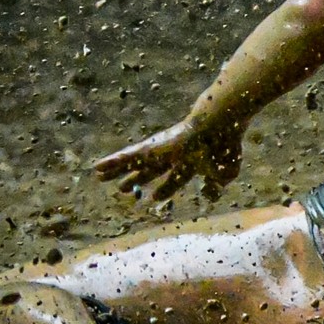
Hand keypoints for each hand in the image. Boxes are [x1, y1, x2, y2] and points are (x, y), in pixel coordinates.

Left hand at [93, 112, 244, 200]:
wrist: (217, 126)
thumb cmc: (223, 147)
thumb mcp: (225, 173)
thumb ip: (216, 186)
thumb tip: (209, 196)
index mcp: (191, 163)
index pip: (175, 179)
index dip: (165, 189)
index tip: (154, 197)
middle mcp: (172, 156)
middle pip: (150, 170)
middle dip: (136, 179)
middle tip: (121, 189)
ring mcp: (159, 150)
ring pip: (135, 163)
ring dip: (117, 171)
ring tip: (99, 177)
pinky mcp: (150, 148)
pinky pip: (127, 157)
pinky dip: (113, 163)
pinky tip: (97, 167)